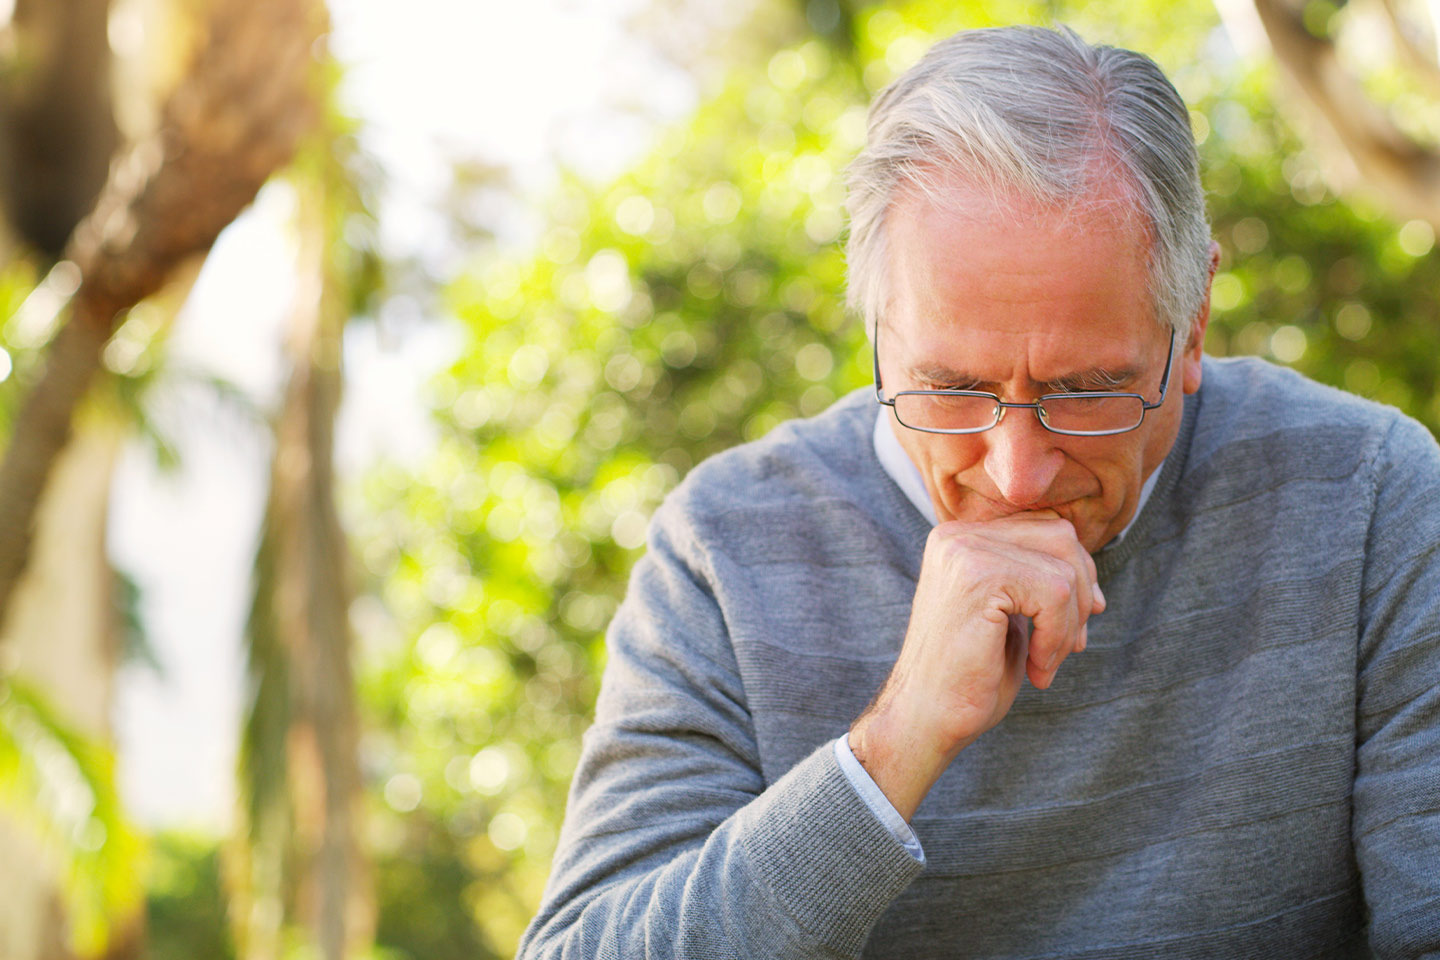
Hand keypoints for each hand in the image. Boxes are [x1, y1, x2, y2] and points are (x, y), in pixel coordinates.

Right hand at [848, 511, 1103, 819]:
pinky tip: (1037, 669)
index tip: (1077, 626)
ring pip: (1062, 566)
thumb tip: (1087, 568)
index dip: (1076, 574)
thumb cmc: (969, 677)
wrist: (927, 718)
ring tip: (1047, 662)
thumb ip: (1033, 580)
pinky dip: (1058, 637)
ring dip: (1070, 622)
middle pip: (1059, 536)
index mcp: (961, 539)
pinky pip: (1055, 593)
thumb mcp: (1008, 615)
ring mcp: (964, 551)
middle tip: (1071, 647)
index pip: (1044, 528)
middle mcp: (958, 535)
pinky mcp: (977, 575)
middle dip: (1080, 594)